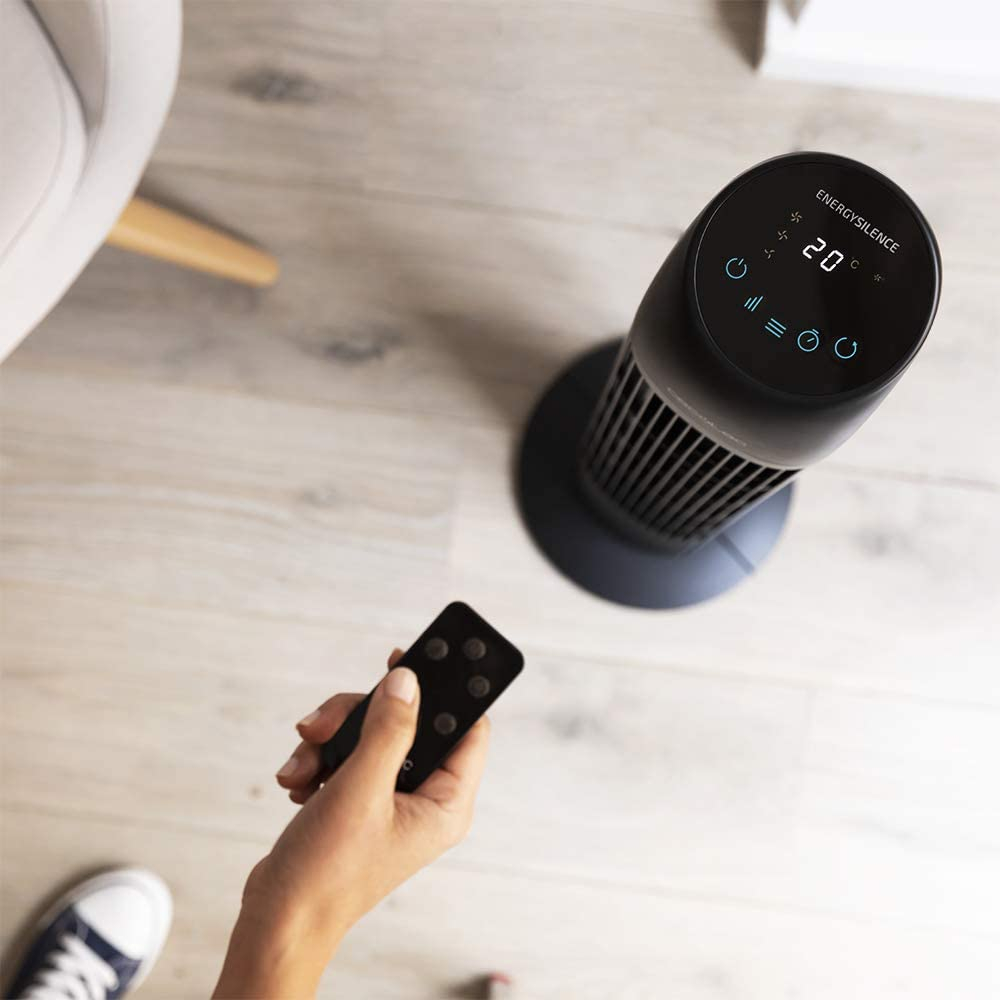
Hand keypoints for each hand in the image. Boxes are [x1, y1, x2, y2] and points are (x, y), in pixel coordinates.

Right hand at [213, 650, 489, 998]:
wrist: (278, 921)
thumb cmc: (327, 874)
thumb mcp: (361, 790)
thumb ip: (389, 730)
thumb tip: (408, 680)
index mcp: (446, 802)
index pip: (467, 727)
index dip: (444, 689)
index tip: (409, 659)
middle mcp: (424, 798)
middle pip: (407, 722)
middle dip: (359, 717)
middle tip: (324, 723)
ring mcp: (390, 799)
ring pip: (369, 734)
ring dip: (330, 740)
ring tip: (305, 765)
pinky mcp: (359, 801)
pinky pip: (346, 756)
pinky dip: (318, 760)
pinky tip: (299, 782)